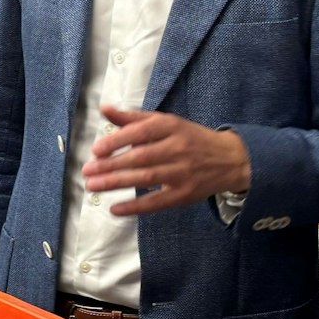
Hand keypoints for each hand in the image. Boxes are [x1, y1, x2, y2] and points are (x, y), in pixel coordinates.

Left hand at [81, 106, 250, 215]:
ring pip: (145, 178)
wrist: (231, 159)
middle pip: (140, 157)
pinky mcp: (184, 194)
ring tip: (93, 186)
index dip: (118, 140)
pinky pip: (156, 202)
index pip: (142, 131)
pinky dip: (135, 207)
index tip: (97, 149)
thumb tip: (104, 109)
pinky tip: (115, 208)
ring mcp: (182, 173)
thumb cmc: (190, 139)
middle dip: (111, 165)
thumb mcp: (166, 123)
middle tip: (87, 171)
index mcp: (171, 127)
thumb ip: (133, 118)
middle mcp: (177, 148)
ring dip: (117, 183)